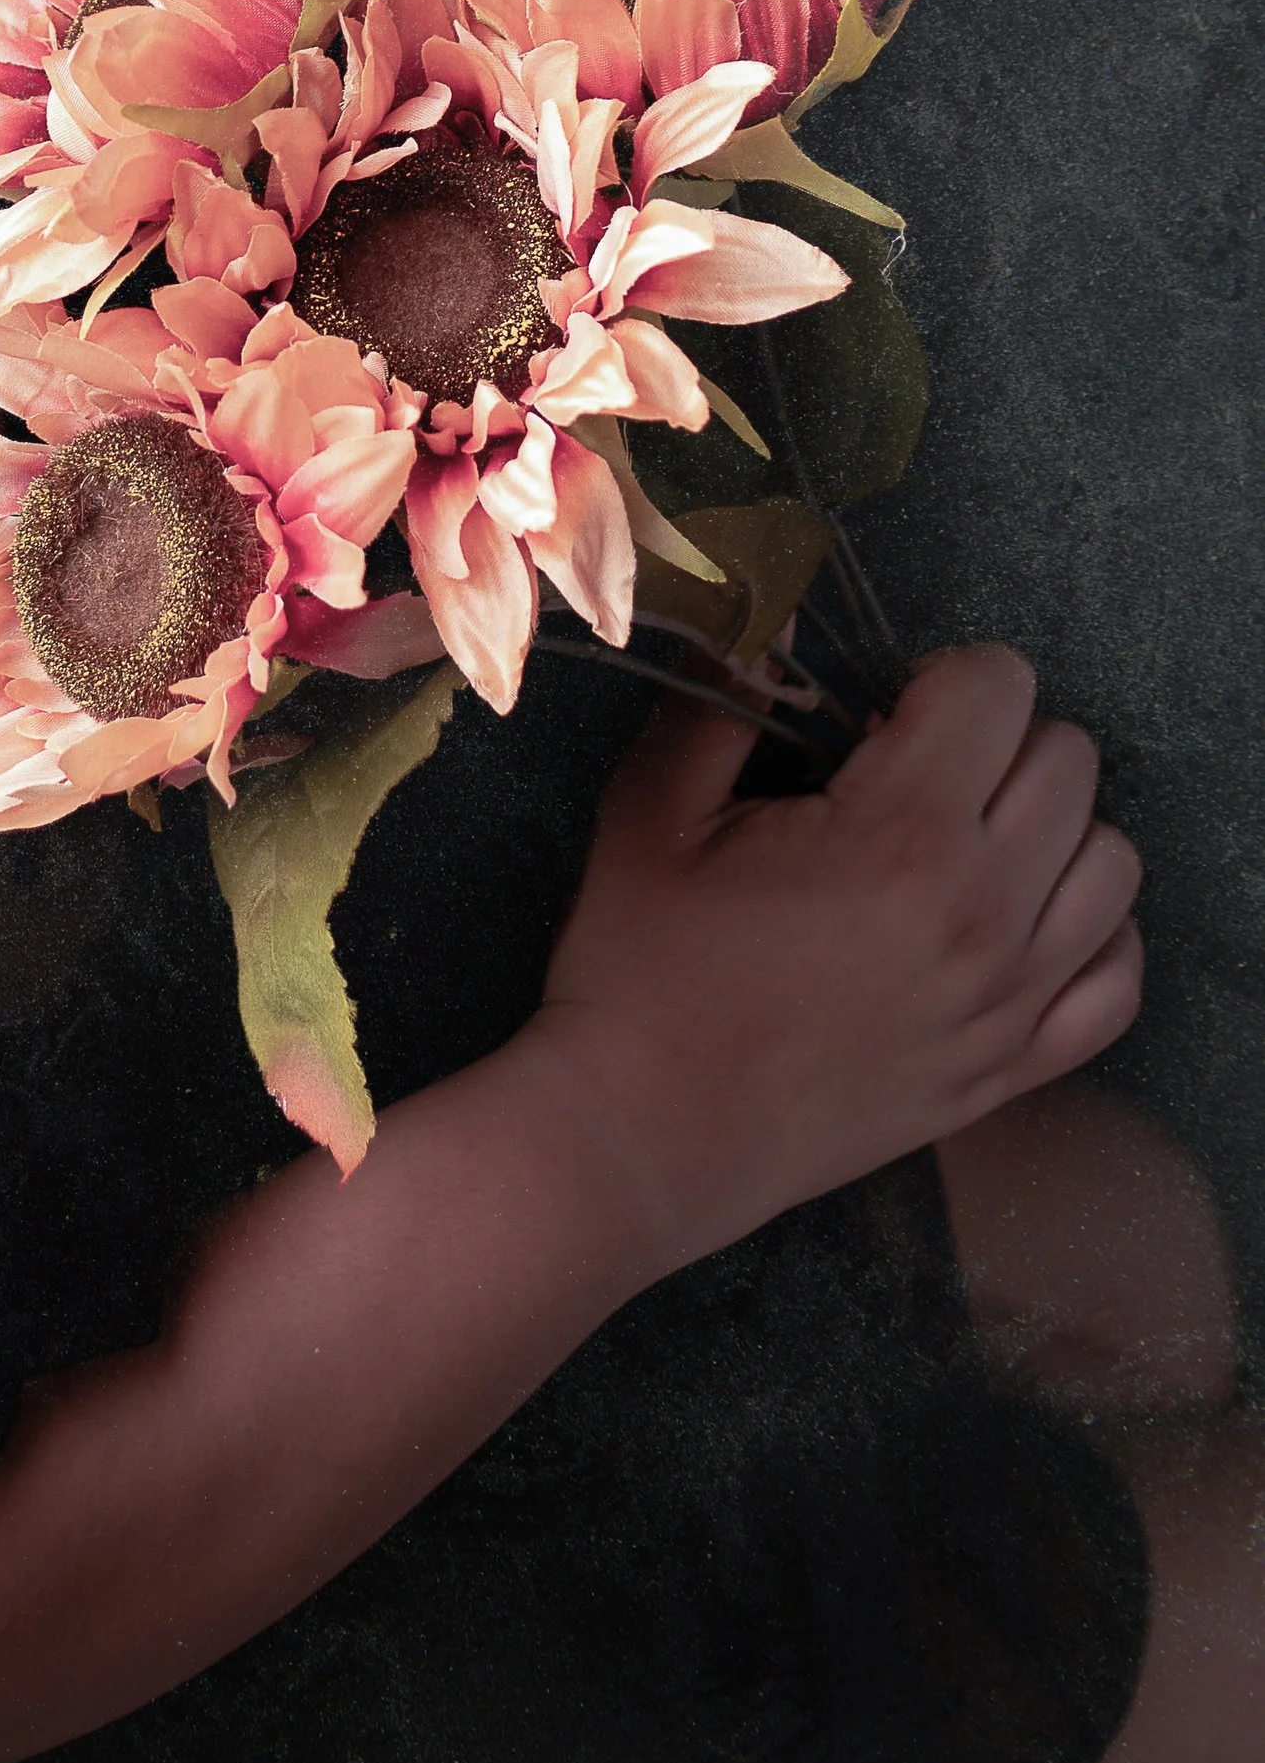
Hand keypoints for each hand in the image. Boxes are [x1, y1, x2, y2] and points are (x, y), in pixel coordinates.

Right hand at [524, 645, 1143, 1275]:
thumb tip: (775, 632)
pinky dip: (1089, 936)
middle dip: (993, 742)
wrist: (647, 1131)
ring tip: (966, 848)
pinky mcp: (1017, 1068)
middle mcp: (984, 912)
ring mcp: (1013, 999)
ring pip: (1113, 861)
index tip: (880, 720)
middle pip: (1069, 760)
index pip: (999, 688)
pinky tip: (1015, 925)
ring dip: (1049, 832)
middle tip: (911, 778)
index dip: (939, 680)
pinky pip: (1120, 978)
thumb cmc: (643, 968)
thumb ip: (723, 703)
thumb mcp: (651, 810)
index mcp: (899, 835)